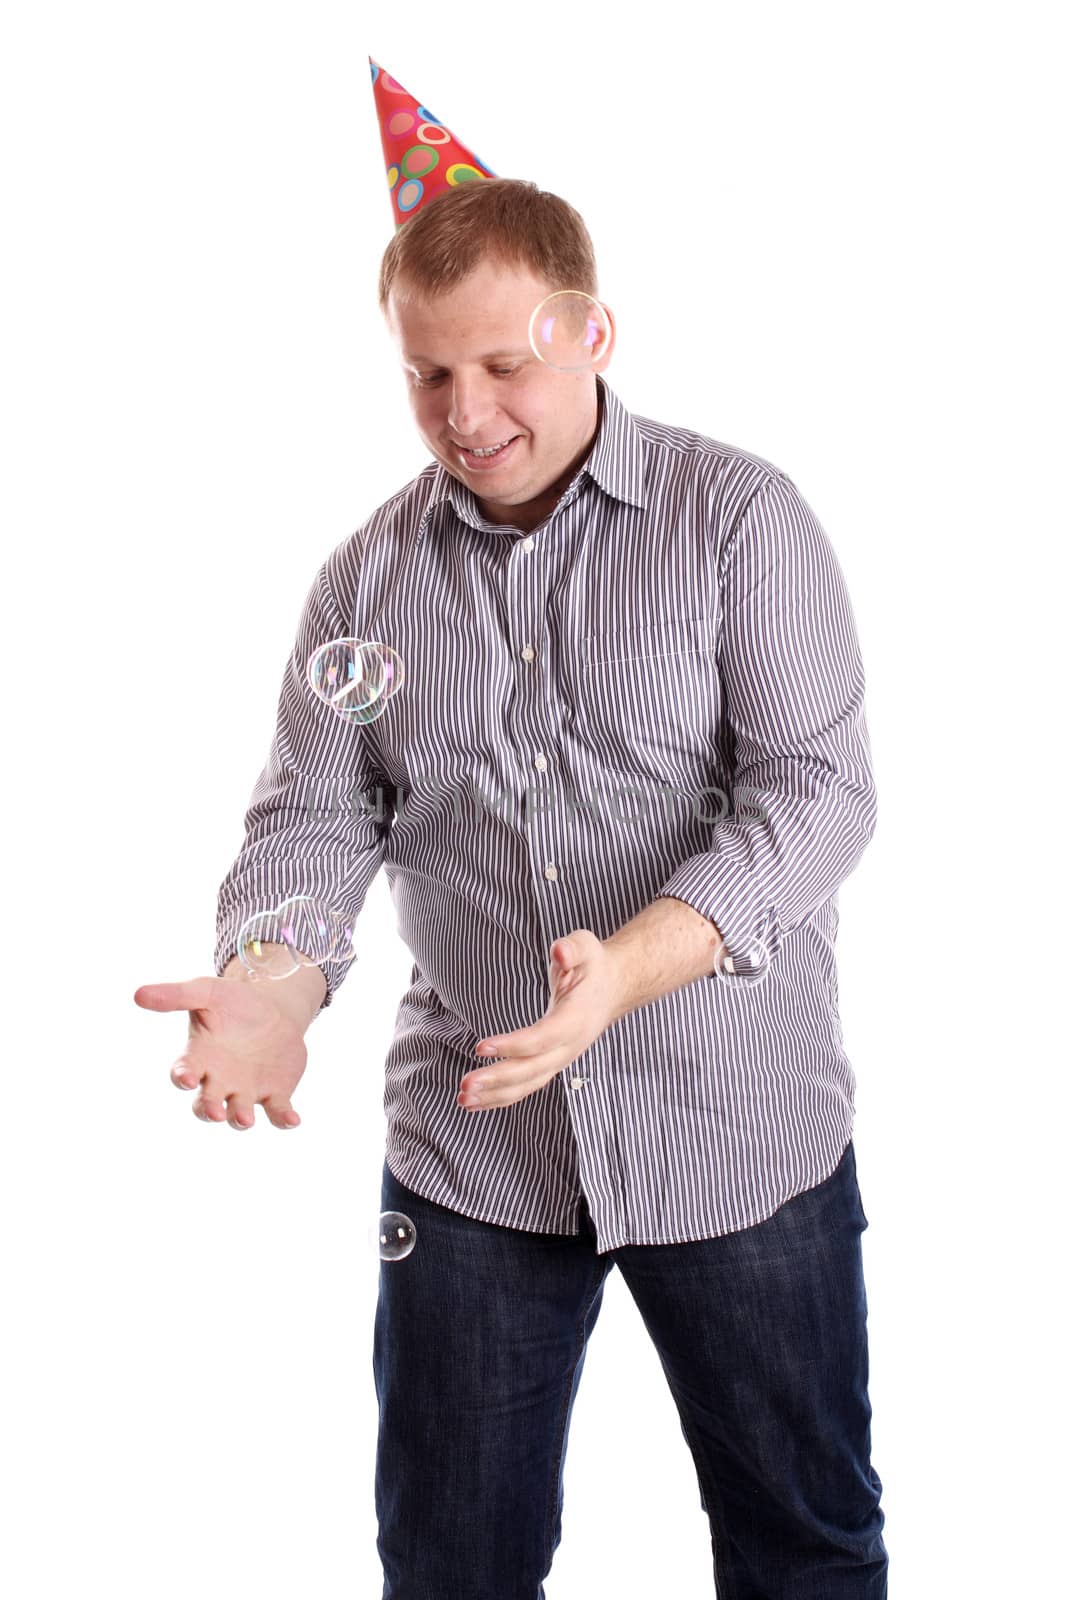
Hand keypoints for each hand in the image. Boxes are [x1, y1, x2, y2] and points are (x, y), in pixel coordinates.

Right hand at [134, 974, 310, 1130]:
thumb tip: (138, 994)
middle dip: (208, 1110)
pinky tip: (293, 1121)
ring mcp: (246, 1091)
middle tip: (214, 1111)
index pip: (183, 1072)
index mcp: (200, 1057)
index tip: (185, 1078)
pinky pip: (277, 1113)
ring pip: (238, 1115)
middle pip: (206, 1104)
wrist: (275, 1009)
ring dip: (239, 1119)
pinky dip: (283, 1120)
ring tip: (244, 1118)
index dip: (182, 1077)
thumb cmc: (234, 1002)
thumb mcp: (207, 992)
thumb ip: (176, 995)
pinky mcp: (275, 1095)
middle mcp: (219, 1081)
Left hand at [457, 929, 622, 1111]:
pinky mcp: (552, 1063)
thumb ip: (572, 948)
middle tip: (465, 1085)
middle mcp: (571, 1046)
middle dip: (498, 1079)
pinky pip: (527, 1085)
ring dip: (495, 1095)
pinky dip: (501, 1096)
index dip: (513, 1045)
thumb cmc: (593, 965)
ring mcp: (562, 1058)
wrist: (612, 988)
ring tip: (463, 1098)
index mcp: (577, 1019)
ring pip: (529, 1084)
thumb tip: (559, 951)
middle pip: (533, 1070)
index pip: (543, 1038)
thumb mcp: (585, 946)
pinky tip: (475, 1101)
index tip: (480, 1047)